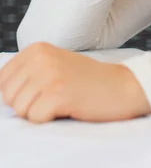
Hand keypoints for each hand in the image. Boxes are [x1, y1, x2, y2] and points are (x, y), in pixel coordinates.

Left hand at [0, 42, 150, 123]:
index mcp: (37, 49)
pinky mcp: (59, 93)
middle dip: (28, 105)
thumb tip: (2, 91)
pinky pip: (36, 118)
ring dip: (40, 112)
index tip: (42, 91)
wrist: (122, 86)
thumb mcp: (54, 65)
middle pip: (9, 97)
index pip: (2, 80)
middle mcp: (41, 58)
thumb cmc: (88, 81)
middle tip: (54, 97)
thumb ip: (28, 73)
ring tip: (63, 100)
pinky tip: (70, 106)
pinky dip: (51, 118)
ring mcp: (50, 74)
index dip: (20, 94)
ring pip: (21, 110)